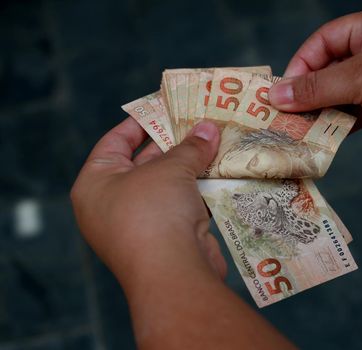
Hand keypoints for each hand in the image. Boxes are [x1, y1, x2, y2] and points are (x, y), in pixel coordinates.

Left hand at [71, 118, 226, 287]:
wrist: (172, 274)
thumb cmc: (154, 213)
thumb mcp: (169, 169)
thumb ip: (189, 146)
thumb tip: (208, 128)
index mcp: (96, 185)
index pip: (114, 143)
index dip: (139, 122)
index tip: (162, 106)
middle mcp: (112, 205)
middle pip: (143, 163)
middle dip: (172, 143)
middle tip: (197, 122)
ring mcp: (139, 225)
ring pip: (167, 186)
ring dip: (190, 167)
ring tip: (214, 141)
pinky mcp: (166, 239)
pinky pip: (181, 206)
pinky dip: (198, 190)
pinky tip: (219, 172)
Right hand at [269, 4, 361, 163]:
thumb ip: (317, 87)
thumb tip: (277, 94)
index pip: (325, 39)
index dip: (302, 63)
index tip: (284, 90)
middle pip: (330, 67)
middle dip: (309, 90)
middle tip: (286, 112)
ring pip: (341, 91)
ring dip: (322, 109)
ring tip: (300, 126)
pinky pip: (354, 111)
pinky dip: (339, 122)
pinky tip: (325, 134)